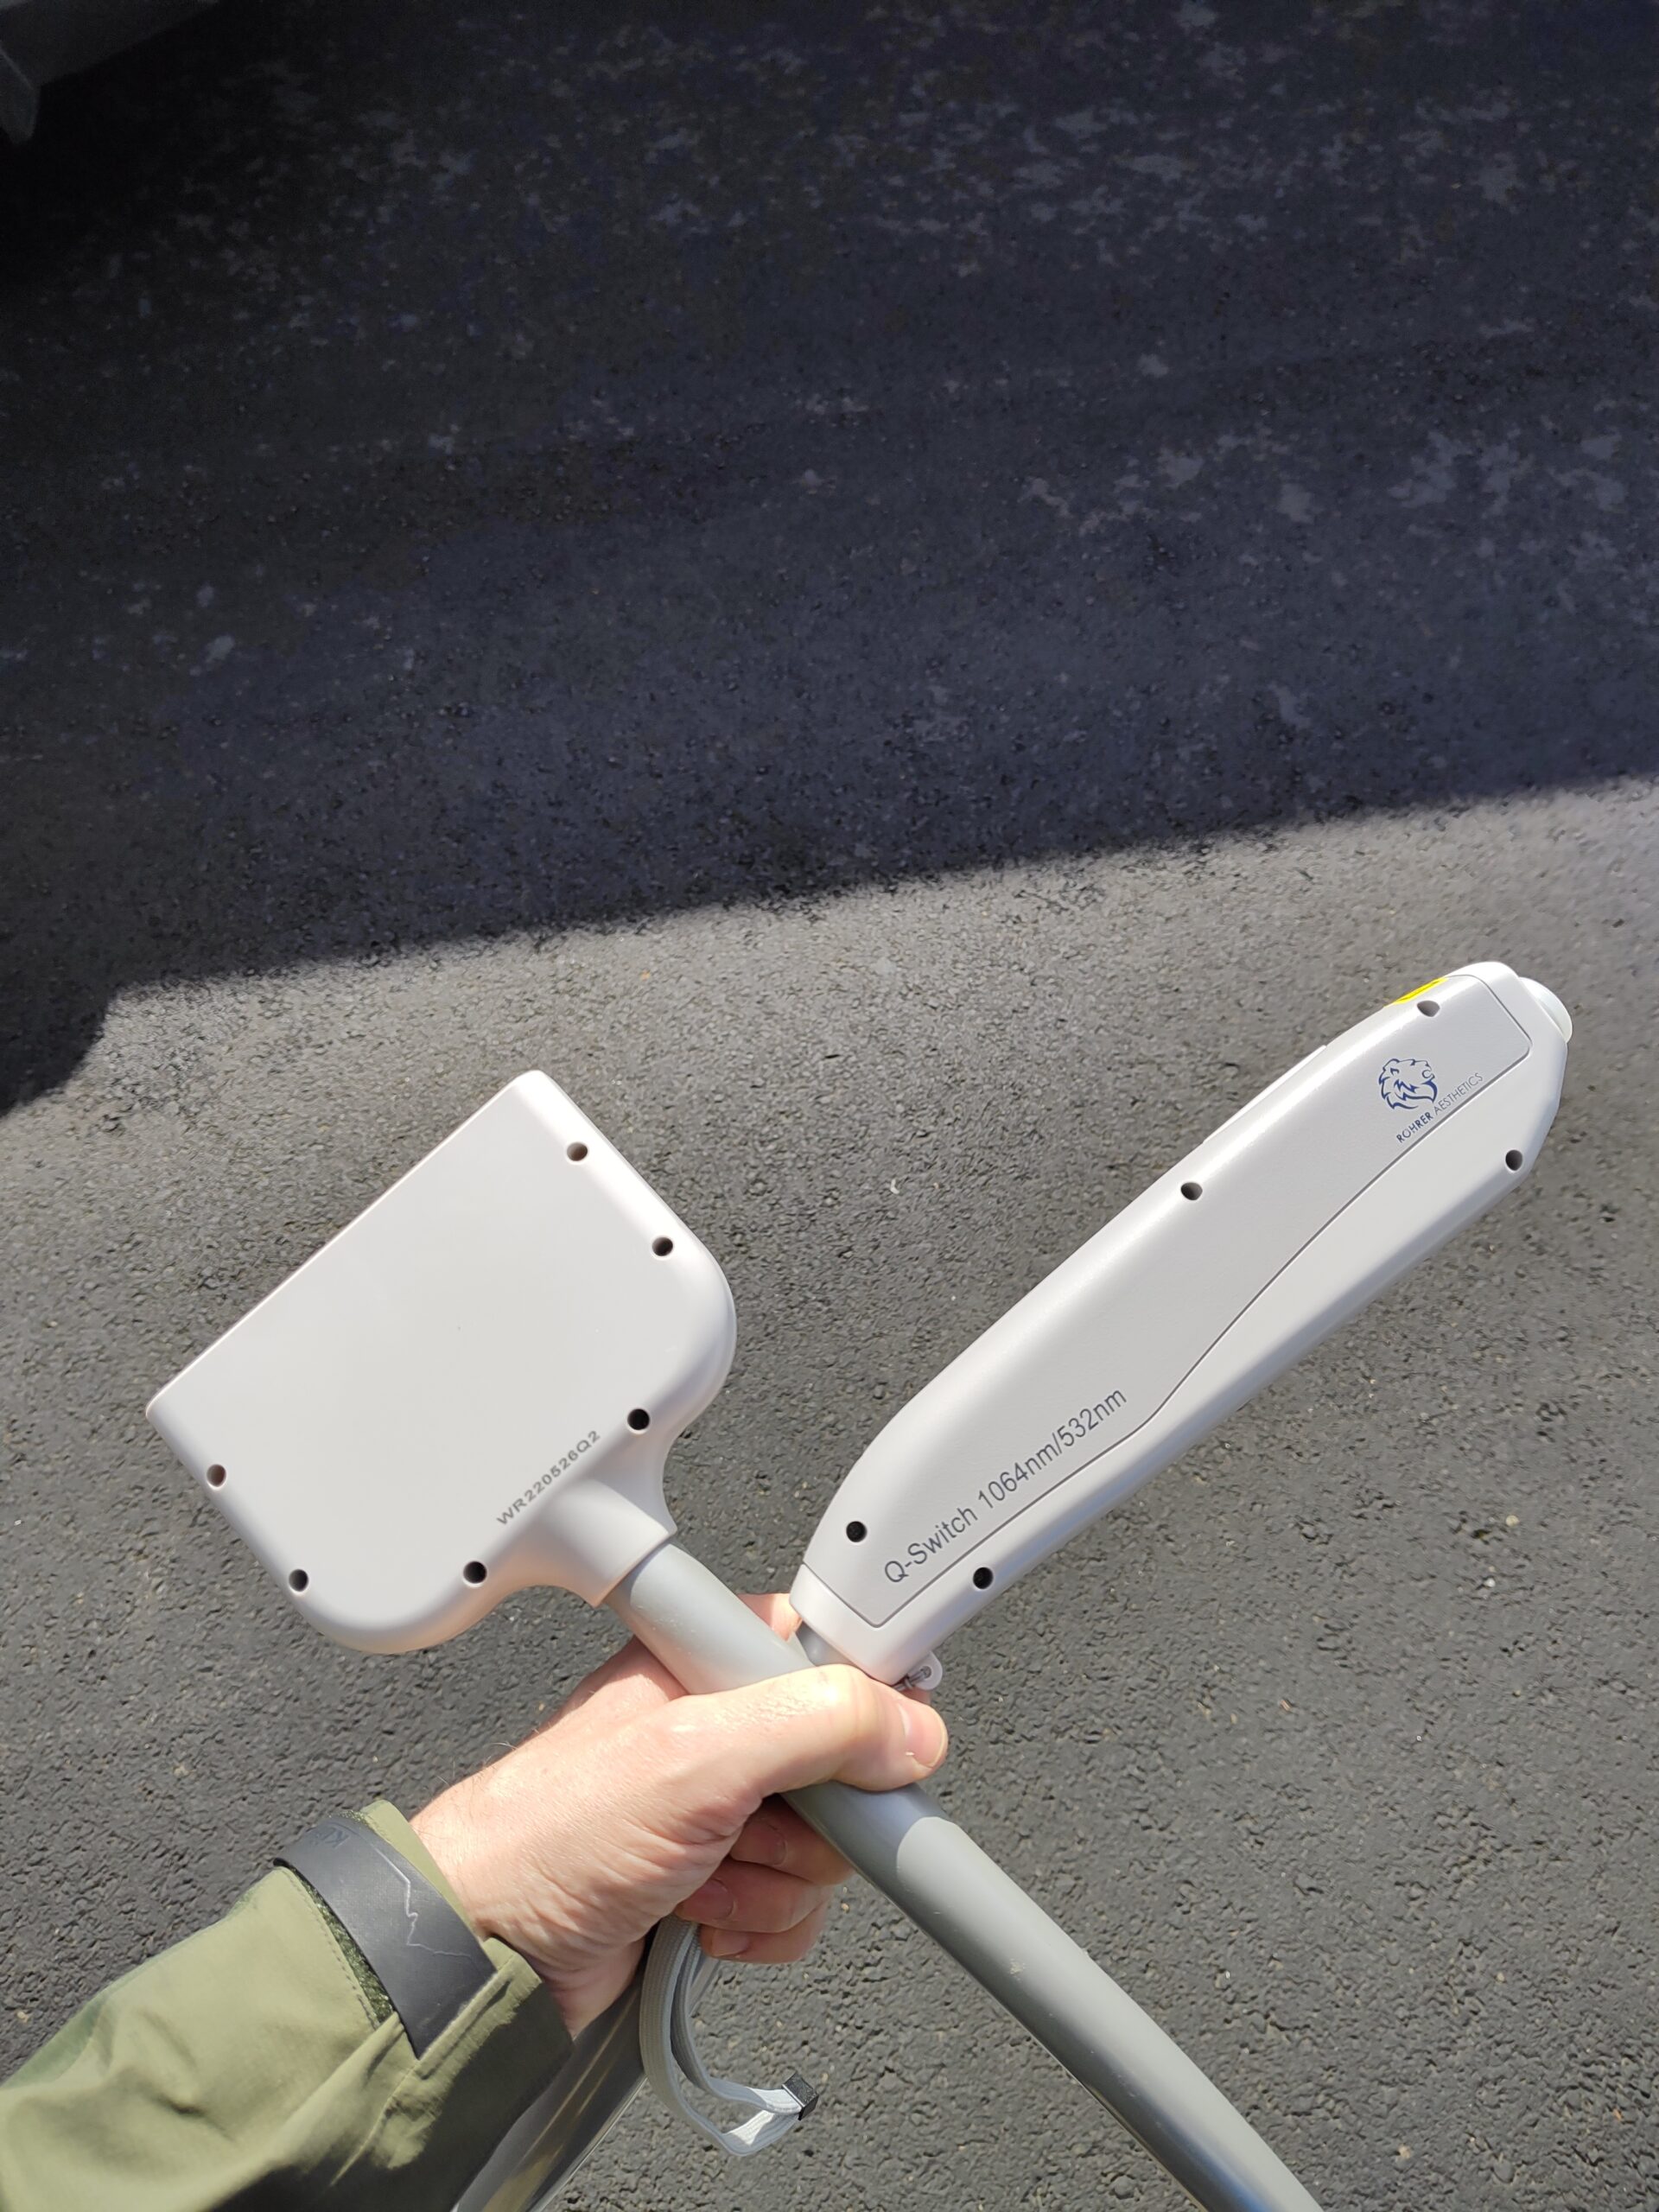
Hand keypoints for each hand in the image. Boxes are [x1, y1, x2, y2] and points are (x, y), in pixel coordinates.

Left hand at [411, 1595, 946, 2034]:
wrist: (489, 1954)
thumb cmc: (545, 1837)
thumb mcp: (694, 1756)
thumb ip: (814, 1724)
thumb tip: (909, 1726)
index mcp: (708, 1660)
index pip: (834, 1653)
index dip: (866, 1704)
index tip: (871, 1749)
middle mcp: (718, 1727)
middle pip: (845, 1765)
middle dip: (806, 1820)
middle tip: (744, 1824)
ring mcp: (718, 1809)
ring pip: (824, 1847)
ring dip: (770, 1881)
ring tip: (696, 1874)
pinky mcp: (716, 1881)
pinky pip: (794, 1906)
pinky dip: (758, 1923)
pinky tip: (698, 1913)